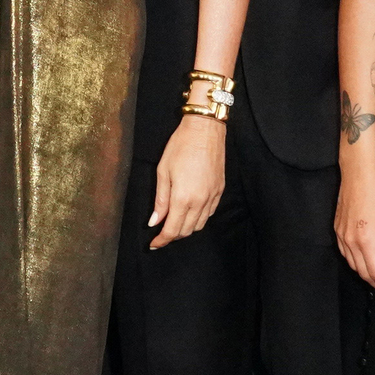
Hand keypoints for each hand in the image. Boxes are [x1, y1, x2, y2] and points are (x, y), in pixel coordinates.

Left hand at [145, 114, 226, 248]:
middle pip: (186, 231)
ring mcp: (212, 197)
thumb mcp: (163, 172)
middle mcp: (200, 202)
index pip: (172, 229)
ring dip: (186, 229)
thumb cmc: (180, 146)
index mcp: (183, 198)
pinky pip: (209, 214)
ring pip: (199, 225)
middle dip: (172, 236)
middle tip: (161, 233)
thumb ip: (160, 200)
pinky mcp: (220, 191)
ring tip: (174, 223)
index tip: (154, 244)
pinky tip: (190, 212)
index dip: (162, 240)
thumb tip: (155, 221)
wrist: (205, 130)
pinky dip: (199, 219)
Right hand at [336, 167, 374, 297]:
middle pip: (364, 273)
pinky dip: (356, 263)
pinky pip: (346, 254)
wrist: (358, 172)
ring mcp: (342, 236)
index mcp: (367, 240)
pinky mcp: (338, 230)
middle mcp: (351, 241)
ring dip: (367, 275)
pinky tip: (365, 261)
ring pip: (353, 265)